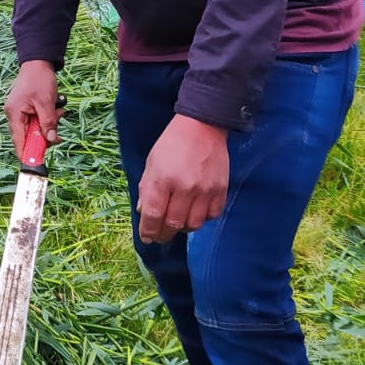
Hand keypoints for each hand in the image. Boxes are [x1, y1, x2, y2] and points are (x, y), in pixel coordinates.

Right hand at [4, 60, 62, 157]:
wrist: (38, 62)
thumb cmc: (40, 79)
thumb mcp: (46, 102)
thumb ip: (48, 123)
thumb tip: (51, 140)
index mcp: (14, 114)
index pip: (19, 141)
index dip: (28, 153)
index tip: (37, 164)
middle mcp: (14, 115)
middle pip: (28, 137)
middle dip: (45, 135)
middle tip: (58, 129)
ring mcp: (19, 112)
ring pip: (35, 129)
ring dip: (48, 124)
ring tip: (58, 111)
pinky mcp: (26, 109)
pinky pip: (36, 120)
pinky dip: (47, 118)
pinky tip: (54, 108)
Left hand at [137, 114, 229, 243]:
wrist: (202, 127)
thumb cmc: (172, 143)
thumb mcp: (152, 162)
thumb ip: (147, 188)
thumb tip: (144, 212)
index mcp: (162, 179)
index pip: (153, 215)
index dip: (148, 230)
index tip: (147, 237)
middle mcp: (184, 187)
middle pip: (173, 224)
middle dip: (164, 234)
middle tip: (160, 235)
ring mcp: (204, 190)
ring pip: (193, 224)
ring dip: (183, 228)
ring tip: (177, 223)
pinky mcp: (220, 189)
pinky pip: (212, 215)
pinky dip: (202, 219)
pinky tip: (195, 212)